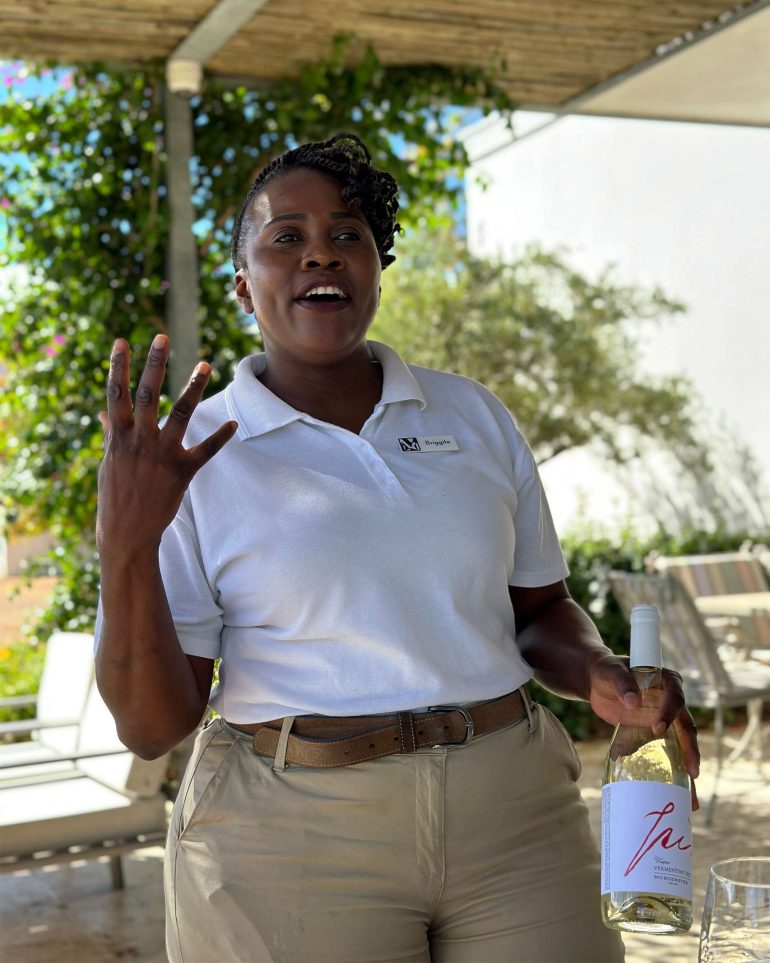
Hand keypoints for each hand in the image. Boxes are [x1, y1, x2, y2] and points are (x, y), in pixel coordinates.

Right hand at [96, 335, 236, 557]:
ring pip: (181, 414)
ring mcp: (162, 455)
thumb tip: (105, 414)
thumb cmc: (116, 495)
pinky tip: (233, 424)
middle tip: (162, 337)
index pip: (117, 394)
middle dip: (154, 364)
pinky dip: (220, 437)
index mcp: (120, 437)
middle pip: (147, 394)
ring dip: (194, 387)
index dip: (118, 366)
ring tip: (206, 364)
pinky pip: (206, 451)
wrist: (127, 532)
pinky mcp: (183, 472)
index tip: (122, 341)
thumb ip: (111, 435)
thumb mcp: (109, 463)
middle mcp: (140, 441)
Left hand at [588, 653, 700, 810]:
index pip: (676, 698)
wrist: (597, 682)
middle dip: (690, 750)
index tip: (658, 729)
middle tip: (691, 772)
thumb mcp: (611, 672)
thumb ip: (622, 683)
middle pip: (686, 728)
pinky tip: (676, 795)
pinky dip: (672, 775)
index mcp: (667, 682)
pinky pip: (666, 755)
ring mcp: (666, 721)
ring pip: (682, 747)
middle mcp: (672, 703)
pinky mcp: (654, 736)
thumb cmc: (607, 671)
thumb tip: (633, 701)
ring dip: (687, 772)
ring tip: (691, 799)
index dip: (670, 714)